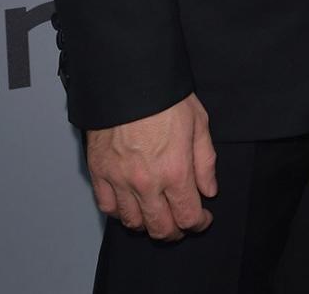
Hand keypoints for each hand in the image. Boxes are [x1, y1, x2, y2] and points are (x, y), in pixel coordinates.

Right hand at [87, 92, 216, 240]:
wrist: (129, 77)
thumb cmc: (165, 95)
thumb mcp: (199, 122)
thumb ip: (205, 161)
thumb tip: (209, 190)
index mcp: (175, 170)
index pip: (188, 216)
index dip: (199, 223)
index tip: (202, 218)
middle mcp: (146, 182)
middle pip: (161, 228)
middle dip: (176, 230)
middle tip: (181, 222)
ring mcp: (119, 180)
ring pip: (133, 223)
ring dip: (148, 224)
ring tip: (157, 213)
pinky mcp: (99, 173)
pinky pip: (108, 208)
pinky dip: (120, 212)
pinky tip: (131, 204)